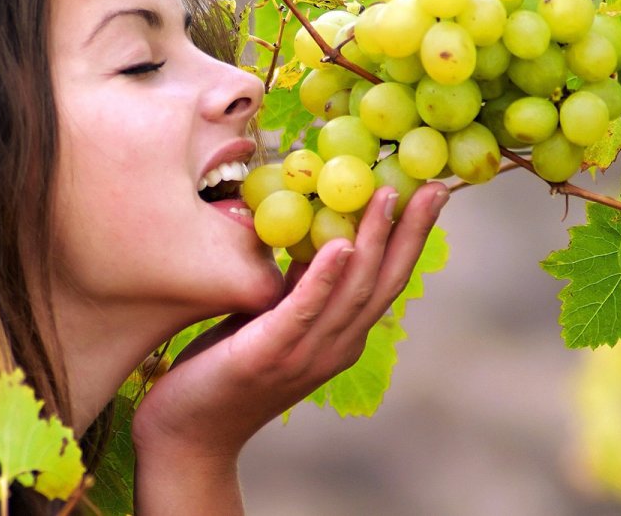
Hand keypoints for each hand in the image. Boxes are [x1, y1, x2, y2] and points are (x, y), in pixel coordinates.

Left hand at [131, 182, 447, 513]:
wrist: (189, 434)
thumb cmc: (225, 370)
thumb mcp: (270, 319)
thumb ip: (298, 289)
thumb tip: (314, 240)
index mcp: (340, 337)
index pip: (384, 280)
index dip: (409, 237)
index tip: (426, 192)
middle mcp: (335, 347)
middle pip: (383, 282)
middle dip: (410, 233)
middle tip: (432, 186)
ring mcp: (306, 355)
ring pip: (352, 291)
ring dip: (372, 241)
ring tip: (385, 195)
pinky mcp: (269, 355)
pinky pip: (303, 310)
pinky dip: (325, 278)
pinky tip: (340, 245)